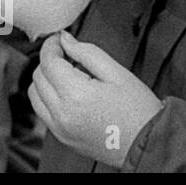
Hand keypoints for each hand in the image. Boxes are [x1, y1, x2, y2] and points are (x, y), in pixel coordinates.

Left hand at [28, 31, 162, 166]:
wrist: (150, 144)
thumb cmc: (139, 111)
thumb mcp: (117, 73)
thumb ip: (87, 52)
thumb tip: (65, 40)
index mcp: (76, 94)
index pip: (48, 61)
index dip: (51, 45)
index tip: (59, 40)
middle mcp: (62, 113)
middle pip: (38, 76)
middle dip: (49, 61)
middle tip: (67, 56)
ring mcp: (60, 128)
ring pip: (35, 94)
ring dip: (45, 80)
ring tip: (67, 75)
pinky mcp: (62, 138)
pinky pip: (42, 111)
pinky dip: (47, 98)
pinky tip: (67, 94)